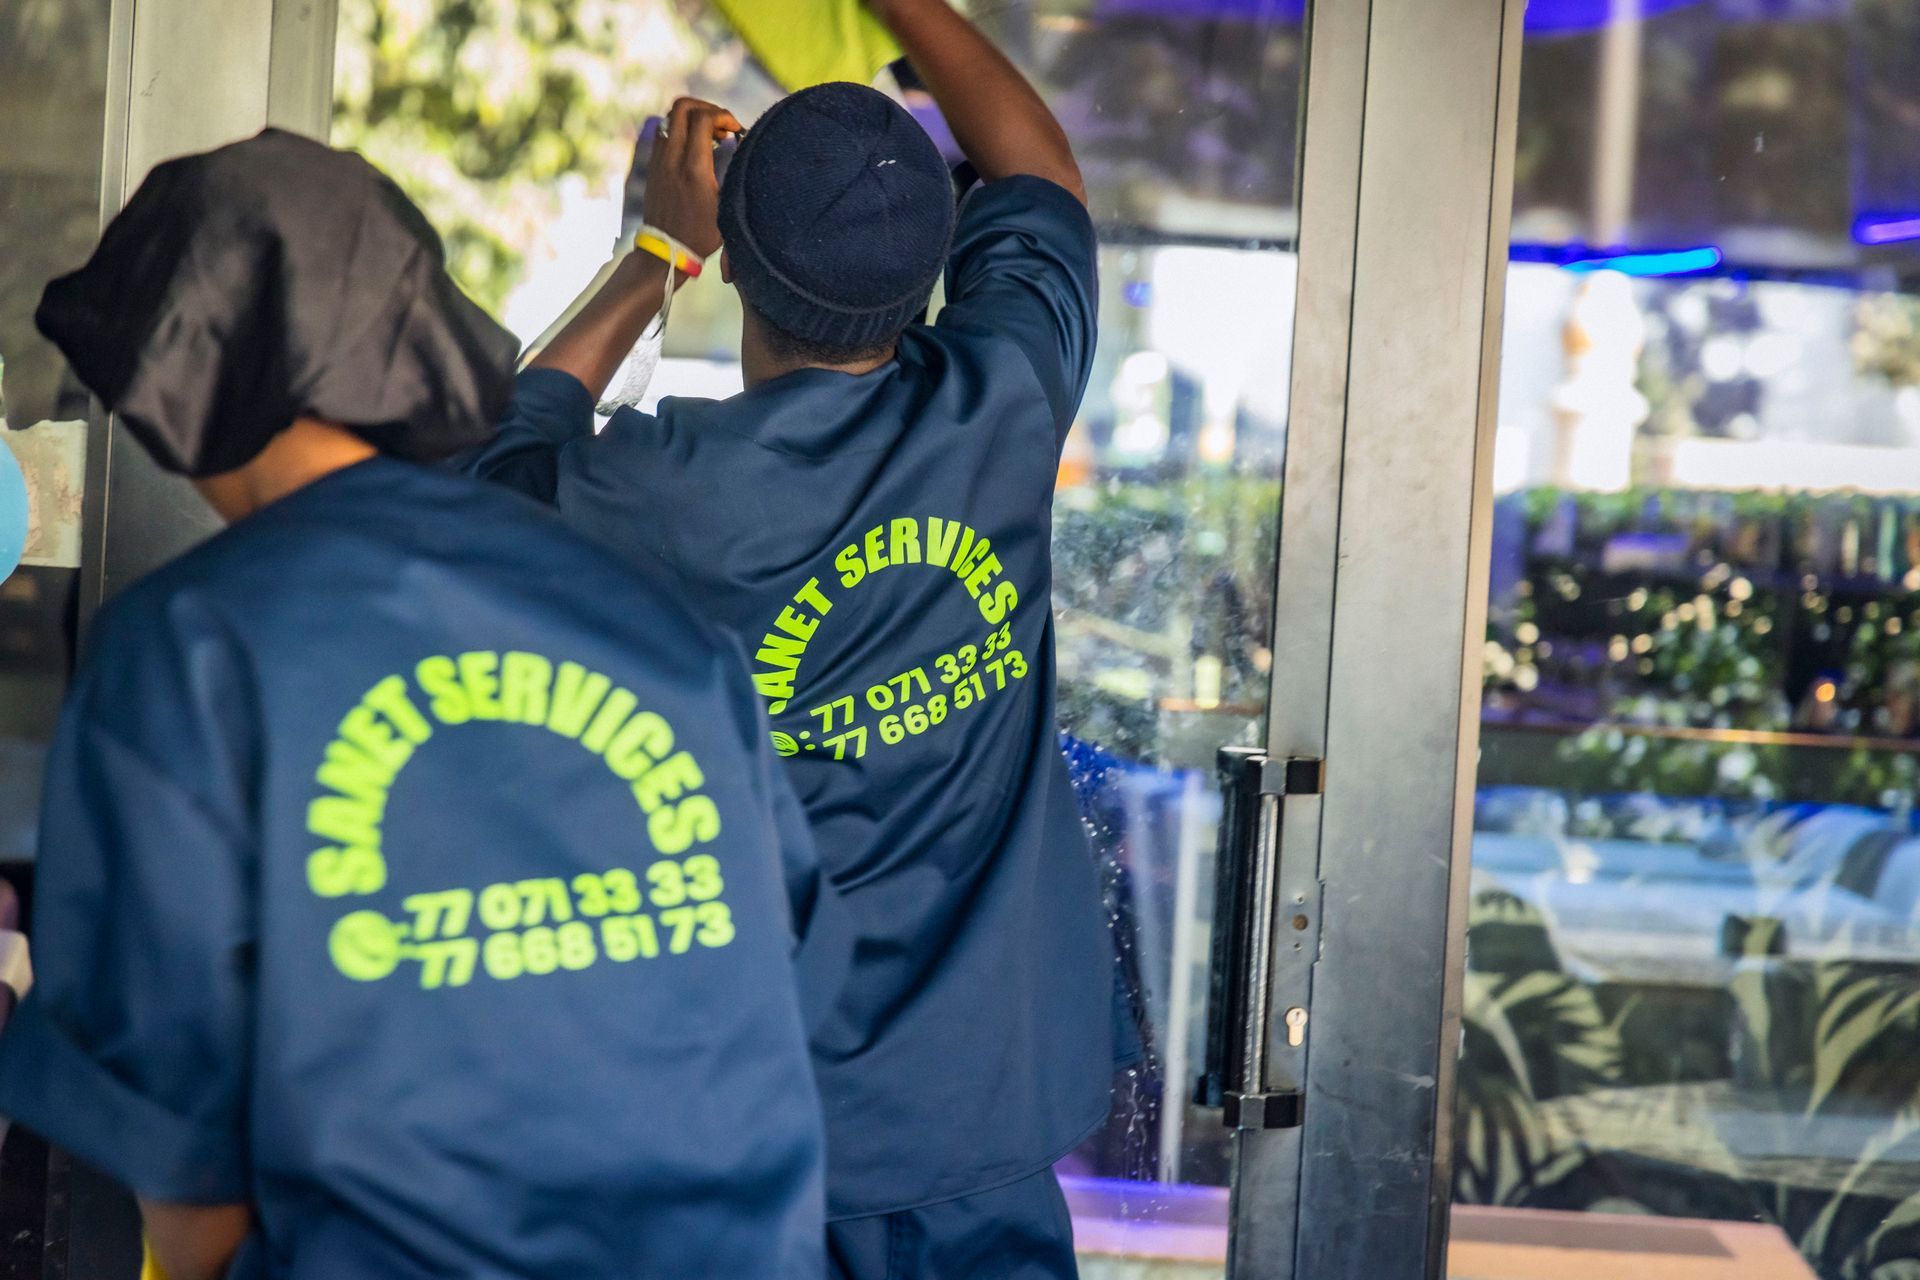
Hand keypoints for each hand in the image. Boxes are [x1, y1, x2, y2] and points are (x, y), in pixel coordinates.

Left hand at [642, 97, 743, 261]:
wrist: (666, 251)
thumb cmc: (701, 234)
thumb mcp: (726, 205)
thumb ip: (731, 171)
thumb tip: (736, 145)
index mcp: (694, 168)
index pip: (703, 118)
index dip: (723, 115)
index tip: (736, 130)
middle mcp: (672, 158)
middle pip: (683, 106)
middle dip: (706, 107)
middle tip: (722, 124)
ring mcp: (659, 160)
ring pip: (671, 116)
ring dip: (693, 118)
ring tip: (710, 135)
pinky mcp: (652, 165)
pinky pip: (665, 131)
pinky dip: (682, 130)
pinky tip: (696, 147)